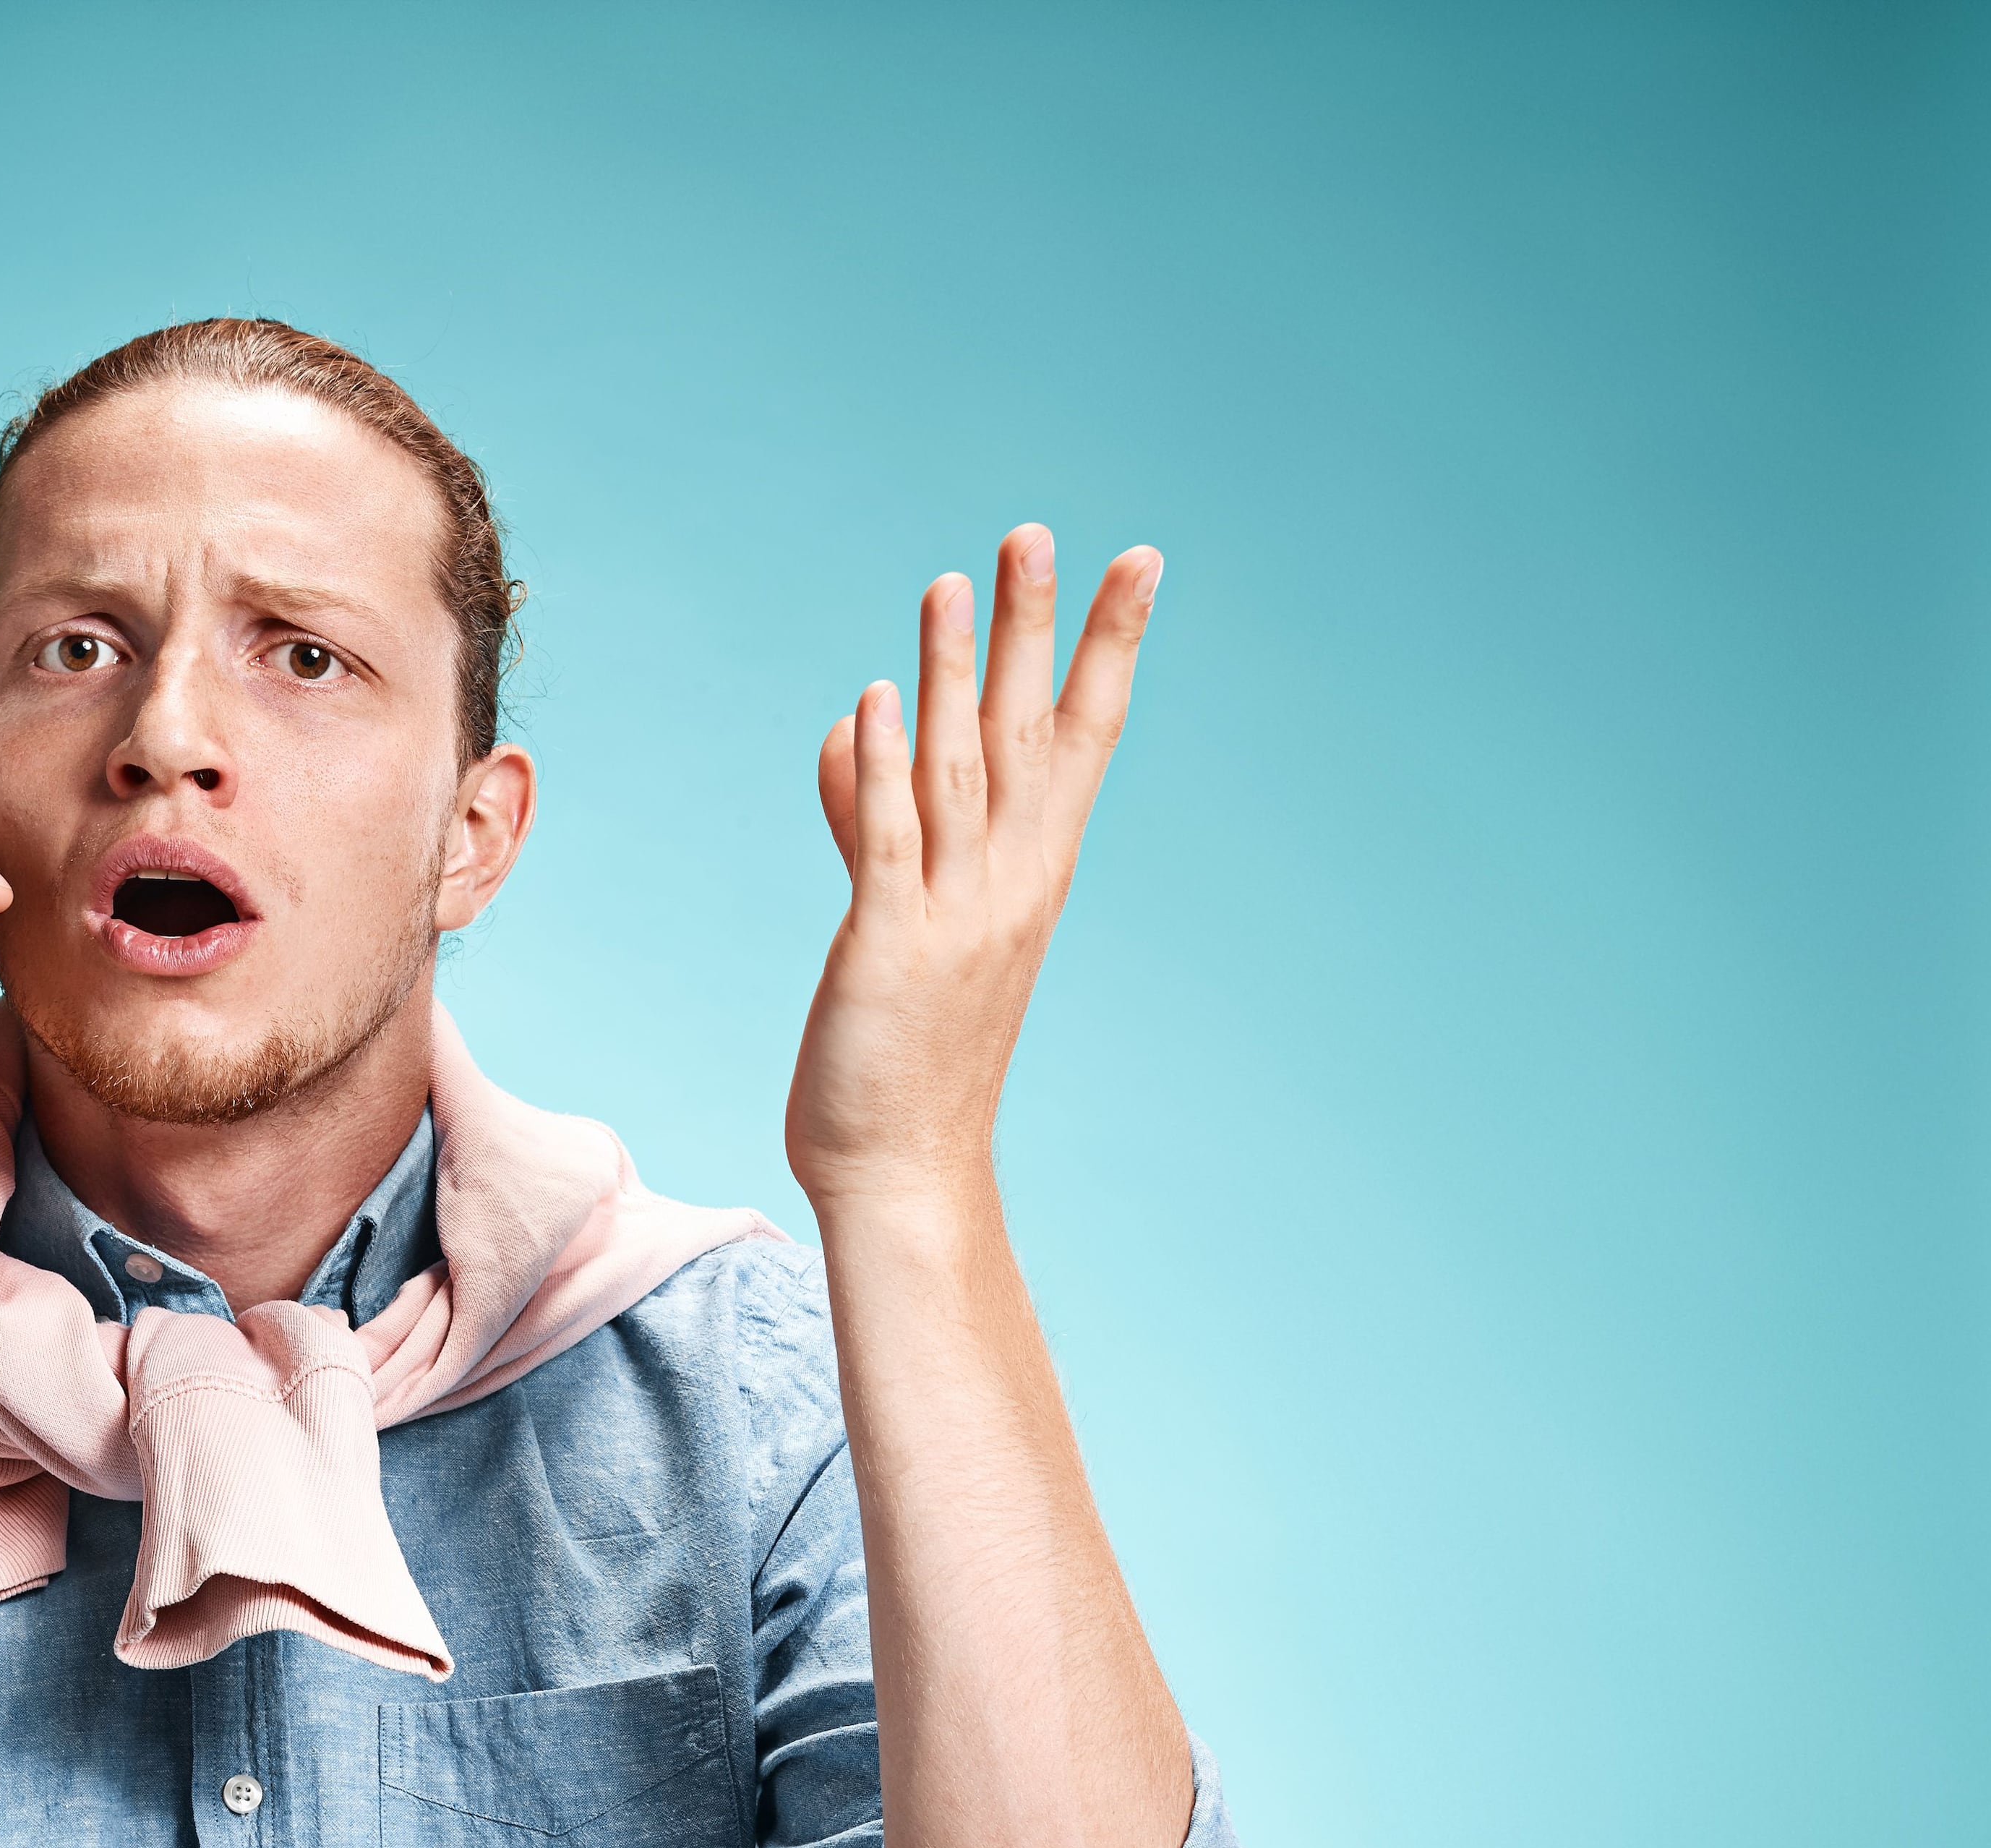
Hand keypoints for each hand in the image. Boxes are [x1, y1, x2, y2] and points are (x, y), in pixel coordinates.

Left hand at [787, 529, 1159, 1212]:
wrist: (903, 1171)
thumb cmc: (905, 1053)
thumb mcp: (900, 918)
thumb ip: (875, 819)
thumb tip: (854, 734)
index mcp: (1030, 878)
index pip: (1085, 739)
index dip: (1110, 647)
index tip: (1136, 562)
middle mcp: (1007, 886)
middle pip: (1030, 733)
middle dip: (1036, 630)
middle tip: (1036, 533)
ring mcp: (952, 915)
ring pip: (959, 771)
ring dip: (956, 673)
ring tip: (954, 579)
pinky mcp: (886, 946)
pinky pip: (888, 843)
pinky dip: (881, 770)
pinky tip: (875, 699)